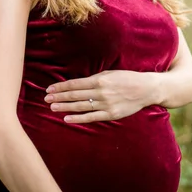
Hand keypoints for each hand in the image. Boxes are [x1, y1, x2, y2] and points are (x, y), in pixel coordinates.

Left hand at [44, 70, 158, 123]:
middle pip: (75, 95)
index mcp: (100, 79)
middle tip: (46, 99)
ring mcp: (106, 104)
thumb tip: (77, 83)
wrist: (146, 89)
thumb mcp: (110, 73)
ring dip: (65, 107)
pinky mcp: (111, 114)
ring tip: (52, 108)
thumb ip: (94, 78)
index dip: (61, 87)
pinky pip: (91, 117)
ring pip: (80, 106)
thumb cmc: (126, 78)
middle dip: (59, 97)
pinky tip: (67, 118)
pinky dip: (78, 118)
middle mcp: (101, 92)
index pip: (75, 84)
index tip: (49, 89)